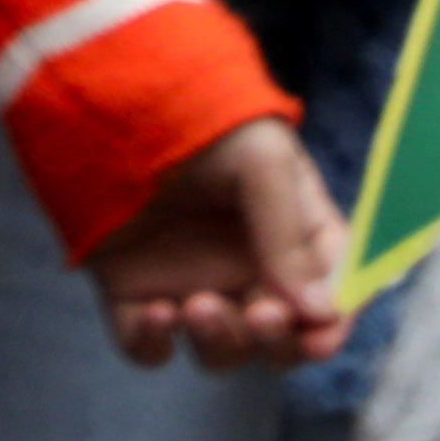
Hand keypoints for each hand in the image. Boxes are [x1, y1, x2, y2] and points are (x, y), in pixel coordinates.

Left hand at [81, 117, 350, 370]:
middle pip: (280, 338)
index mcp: (290, 231)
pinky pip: (149, 349)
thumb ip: (289, 234)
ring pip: (223, 349)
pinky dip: (155, 347)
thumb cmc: (198, 115)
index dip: (332, 323)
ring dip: (221, 342)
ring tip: (197, 306)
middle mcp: (245, 265)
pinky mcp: (132, 292)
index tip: (319, 336)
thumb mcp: (262, 159)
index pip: (329, 292)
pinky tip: (155, 314)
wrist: (107, 92)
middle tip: (260, 314)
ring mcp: (189, 282)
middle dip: (278, 342)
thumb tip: (320, 312)